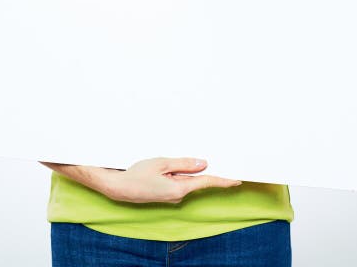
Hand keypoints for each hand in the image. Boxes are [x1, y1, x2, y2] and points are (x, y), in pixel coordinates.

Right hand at [103, 157, 241, 204]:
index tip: (236, 180)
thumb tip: (203, 164)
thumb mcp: (162, 164)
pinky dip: (183, 175)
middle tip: (219, 159)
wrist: (119, 188)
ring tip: (191, 160)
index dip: (223, 180)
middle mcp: (178, 196)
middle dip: (206, 171)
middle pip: (198, 181)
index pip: (206, 182)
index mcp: (179, 188)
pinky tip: (178, 167)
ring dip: (191, 172)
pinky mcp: (167, 195)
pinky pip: (180, 184)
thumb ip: (184, 164)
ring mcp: (172, 197)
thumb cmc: (137, 175)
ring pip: (188, 182)